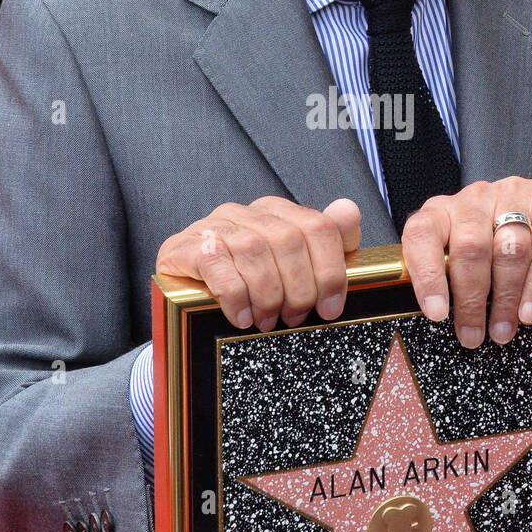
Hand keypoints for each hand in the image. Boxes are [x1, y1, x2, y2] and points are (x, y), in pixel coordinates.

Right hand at [156, 197, 361, 330]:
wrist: (182, 294)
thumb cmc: (243, 283)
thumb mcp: (288, 264)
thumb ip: (324, 238)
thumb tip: (349, 211)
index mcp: (277, 212)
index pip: (318, 226)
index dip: (330, 270)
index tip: (330, 308)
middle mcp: (246, 212)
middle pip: (289, 240)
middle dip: (299, 288)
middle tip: (294, 318)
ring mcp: (214, 226)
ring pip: (255, 250)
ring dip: (267, 294)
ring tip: (267, 321)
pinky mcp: (185, 247)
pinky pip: (217, 265)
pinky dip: (235, 296)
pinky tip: (241, 317)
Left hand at [400, 179, 531, 348]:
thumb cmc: (485, 237)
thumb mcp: (453, 250)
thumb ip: (443, 275)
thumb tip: (440, 320)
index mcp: (439, 210)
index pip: (422, 235)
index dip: (428, 275)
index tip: (437, 313)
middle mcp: (473, 198)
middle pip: (470, 248)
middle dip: (472, 299)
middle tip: (473, 335)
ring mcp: (511, 194)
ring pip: (509, 249)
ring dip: (506, 298)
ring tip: (502, 331)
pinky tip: (528, 312)